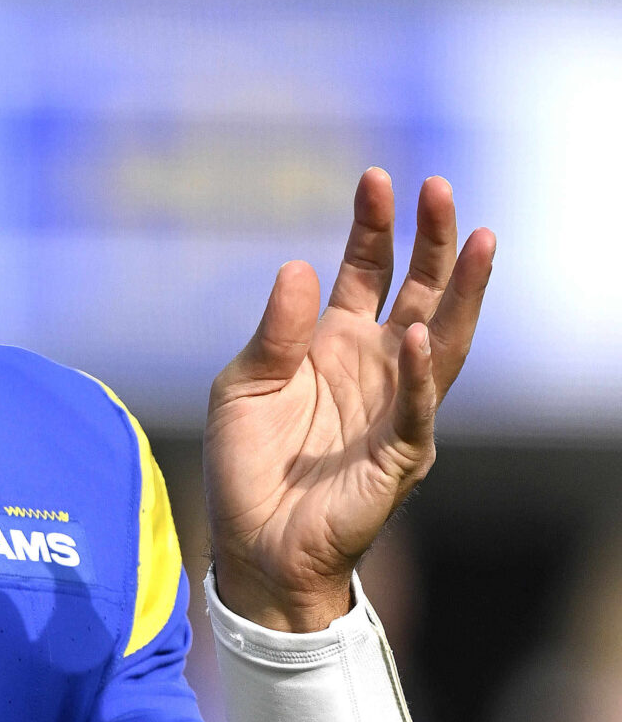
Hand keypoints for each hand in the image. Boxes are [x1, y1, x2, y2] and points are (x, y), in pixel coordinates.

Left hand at [206, 169, 492, 631]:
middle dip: (431, 241)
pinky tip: (419, 334)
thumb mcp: (243, 386)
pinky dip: (418, 373)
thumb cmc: (248, 464)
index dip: (374, 227)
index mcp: (335, 343)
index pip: (366, 272)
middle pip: (417, 291)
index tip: (377, 179)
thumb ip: (274, 331)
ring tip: (478, 240)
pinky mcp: (399, 453)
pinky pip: (416, 408)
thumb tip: (299, 267)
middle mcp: (374, 366)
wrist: (252, 543)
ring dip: (459, 292)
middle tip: (441, 187)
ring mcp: (394, 407)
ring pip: (441, 340)